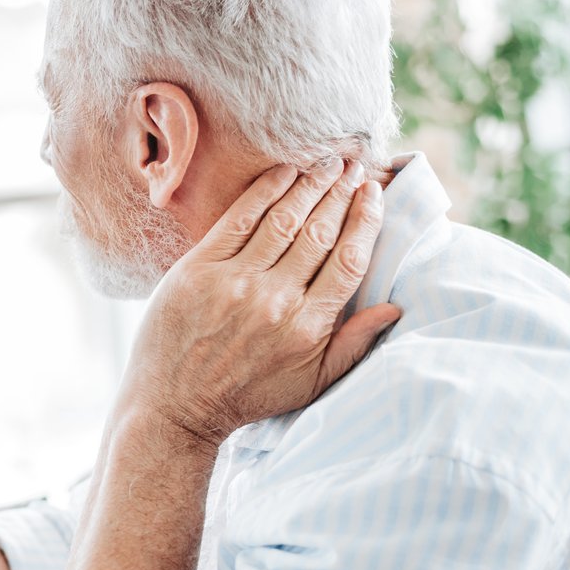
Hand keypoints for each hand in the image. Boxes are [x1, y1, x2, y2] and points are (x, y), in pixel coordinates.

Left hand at [117, 159, 398, 447]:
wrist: (174, 406)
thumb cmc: (247, 395)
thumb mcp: (311, 382)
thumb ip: (354, 345)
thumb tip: (396, 307)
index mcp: (308, 326)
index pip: (349, 260)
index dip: (365, 220)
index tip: (374, 192)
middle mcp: (275, 300)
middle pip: (320, 232)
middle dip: (341, 193)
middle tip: (354, 165)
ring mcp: (235, 282)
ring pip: (283, 220)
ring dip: (309, 185)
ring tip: (326, 162)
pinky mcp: (198, 269)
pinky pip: (238, 219)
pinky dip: (264, 191)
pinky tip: (284, 173)